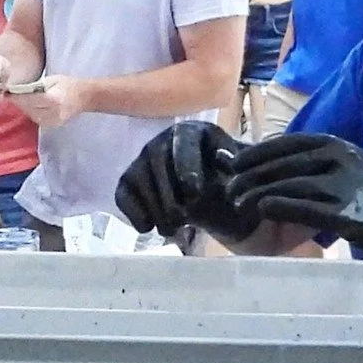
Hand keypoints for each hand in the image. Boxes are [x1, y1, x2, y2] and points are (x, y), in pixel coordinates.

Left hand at [9, 75, 83, 129]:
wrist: (84, 97)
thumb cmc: (68, 84)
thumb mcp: (51, 79)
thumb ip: (35, 86)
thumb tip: (16, 90)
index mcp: (54, 99)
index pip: (29, 99)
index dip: (16, 96)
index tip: (6, 91)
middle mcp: (53, 113)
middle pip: (28, 108)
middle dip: (18, 101)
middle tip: (9, 93)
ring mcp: (53, 121)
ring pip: (31, 115)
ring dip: (23, 107)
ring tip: (19, 98)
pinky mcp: (52, 126)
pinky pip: (36, 119)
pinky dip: (31, 112)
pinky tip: (30, 105)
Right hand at [112, 121, 261, 240]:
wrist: (213, 197)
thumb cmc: (227, 180)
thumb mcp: (239, 172)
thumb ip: (236, 166)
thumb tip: (226, 159)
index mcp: (191, 132)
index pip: (184, 145)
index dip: (187, 168)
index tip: (194, 193)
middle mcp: (162, 141)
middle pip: (157, 163)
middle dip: (168, 195)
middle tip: (180, 220)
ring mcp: (142, 160)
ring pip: (138, 180)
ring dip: (153, 208)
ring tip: (171, 230)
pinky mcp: (129, 181)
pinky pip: (123, 194)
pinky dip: (133, 212)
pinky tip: (147, 228)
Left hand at [225, 133, 362, 255]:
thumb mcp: (347, 168)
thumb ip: (316, 167)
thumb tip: (273, 171)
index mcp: (337, 146)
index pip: (287, 143)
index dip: (258, 153)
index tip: (235, 162)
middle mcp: (338, 160)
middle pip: (283, 163)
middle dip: (252, 174)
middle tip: (230, 187)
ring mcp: (343, 187)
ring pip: (290, 184)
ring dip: (258, 192)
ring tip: (239, 202)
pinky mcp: (347, 214)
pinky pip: (306, 208)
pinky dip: (280, 206)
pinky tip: (262, 210)